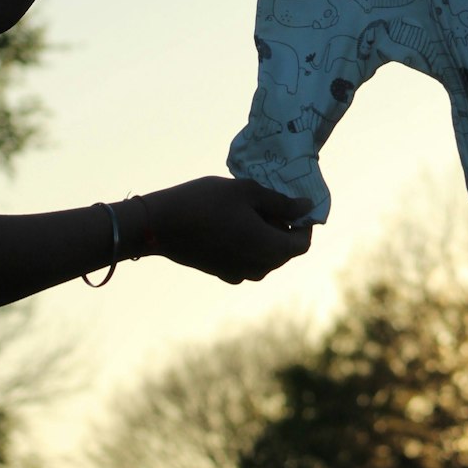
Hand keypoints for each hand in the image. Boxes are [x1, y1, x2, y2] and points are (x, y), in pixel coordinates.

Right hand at [146, 176, 313, 283]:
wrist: (160, 224)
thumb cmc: (207, 202)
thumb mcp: (248, 192)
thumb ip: (281, 202)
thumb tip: (306, 206)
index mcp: (270, 249)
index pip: (302, 243)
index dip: (304, 222)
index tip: (292, 202)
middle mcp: (258, 268)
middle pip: (284, 251)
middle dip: (282, 227)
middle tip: (266, 200)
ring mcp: (239, 274)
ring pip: (265, 256)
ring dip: (264, 235)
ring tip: (247, 208)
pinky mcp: (222, 274)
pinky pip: (247, 260)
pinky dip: (248, 243)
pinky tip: (231, 222)